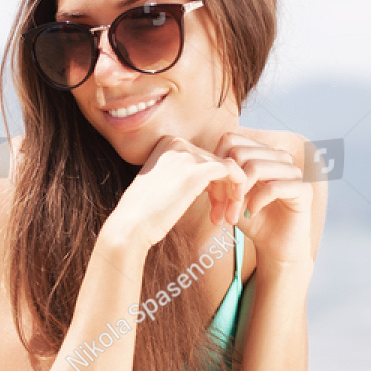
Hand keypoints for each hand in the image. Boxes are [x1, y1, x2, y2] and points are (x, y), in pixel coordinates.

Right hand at [104, 135, 246, 250]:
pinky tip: (235, 208)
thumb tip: (204, 181)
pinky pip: (232, 171)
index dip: (212, 184)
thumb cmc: (143, 214)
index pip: (202, 158)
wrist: (131, 226)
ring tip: (227, 218)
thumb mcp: (161, 184)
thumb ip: (180, 175)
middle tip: (221, 216)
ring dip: (230, 195)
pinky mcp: (197, 171)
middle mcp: (177, 144)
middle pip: (215, 163)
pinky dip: (239, 187)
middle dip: (222, 191)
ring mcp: (187, 155)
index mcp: (167, 144)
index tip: (212, 207)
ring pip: (226, 169)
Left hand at [212, 132, 313, 268]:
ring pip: (256, 167)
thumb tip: (201, 164)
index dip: (217, 164)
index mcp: (262, 152)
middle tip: (220, 209)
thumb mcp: (229, 195)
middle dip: (225, 183)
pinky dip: (256, 201)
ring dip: (238, 195)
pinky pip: (273, 187)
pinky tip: (251, 213)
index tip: (211, 192)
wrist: (275, 246)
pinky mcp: (304, 190)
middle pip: (240, 153)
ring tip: (232, 215)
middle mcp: (279, 156)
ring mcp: (293, 171)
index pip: (231, 140)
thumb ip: (219, 177)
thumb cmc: (252, 218)